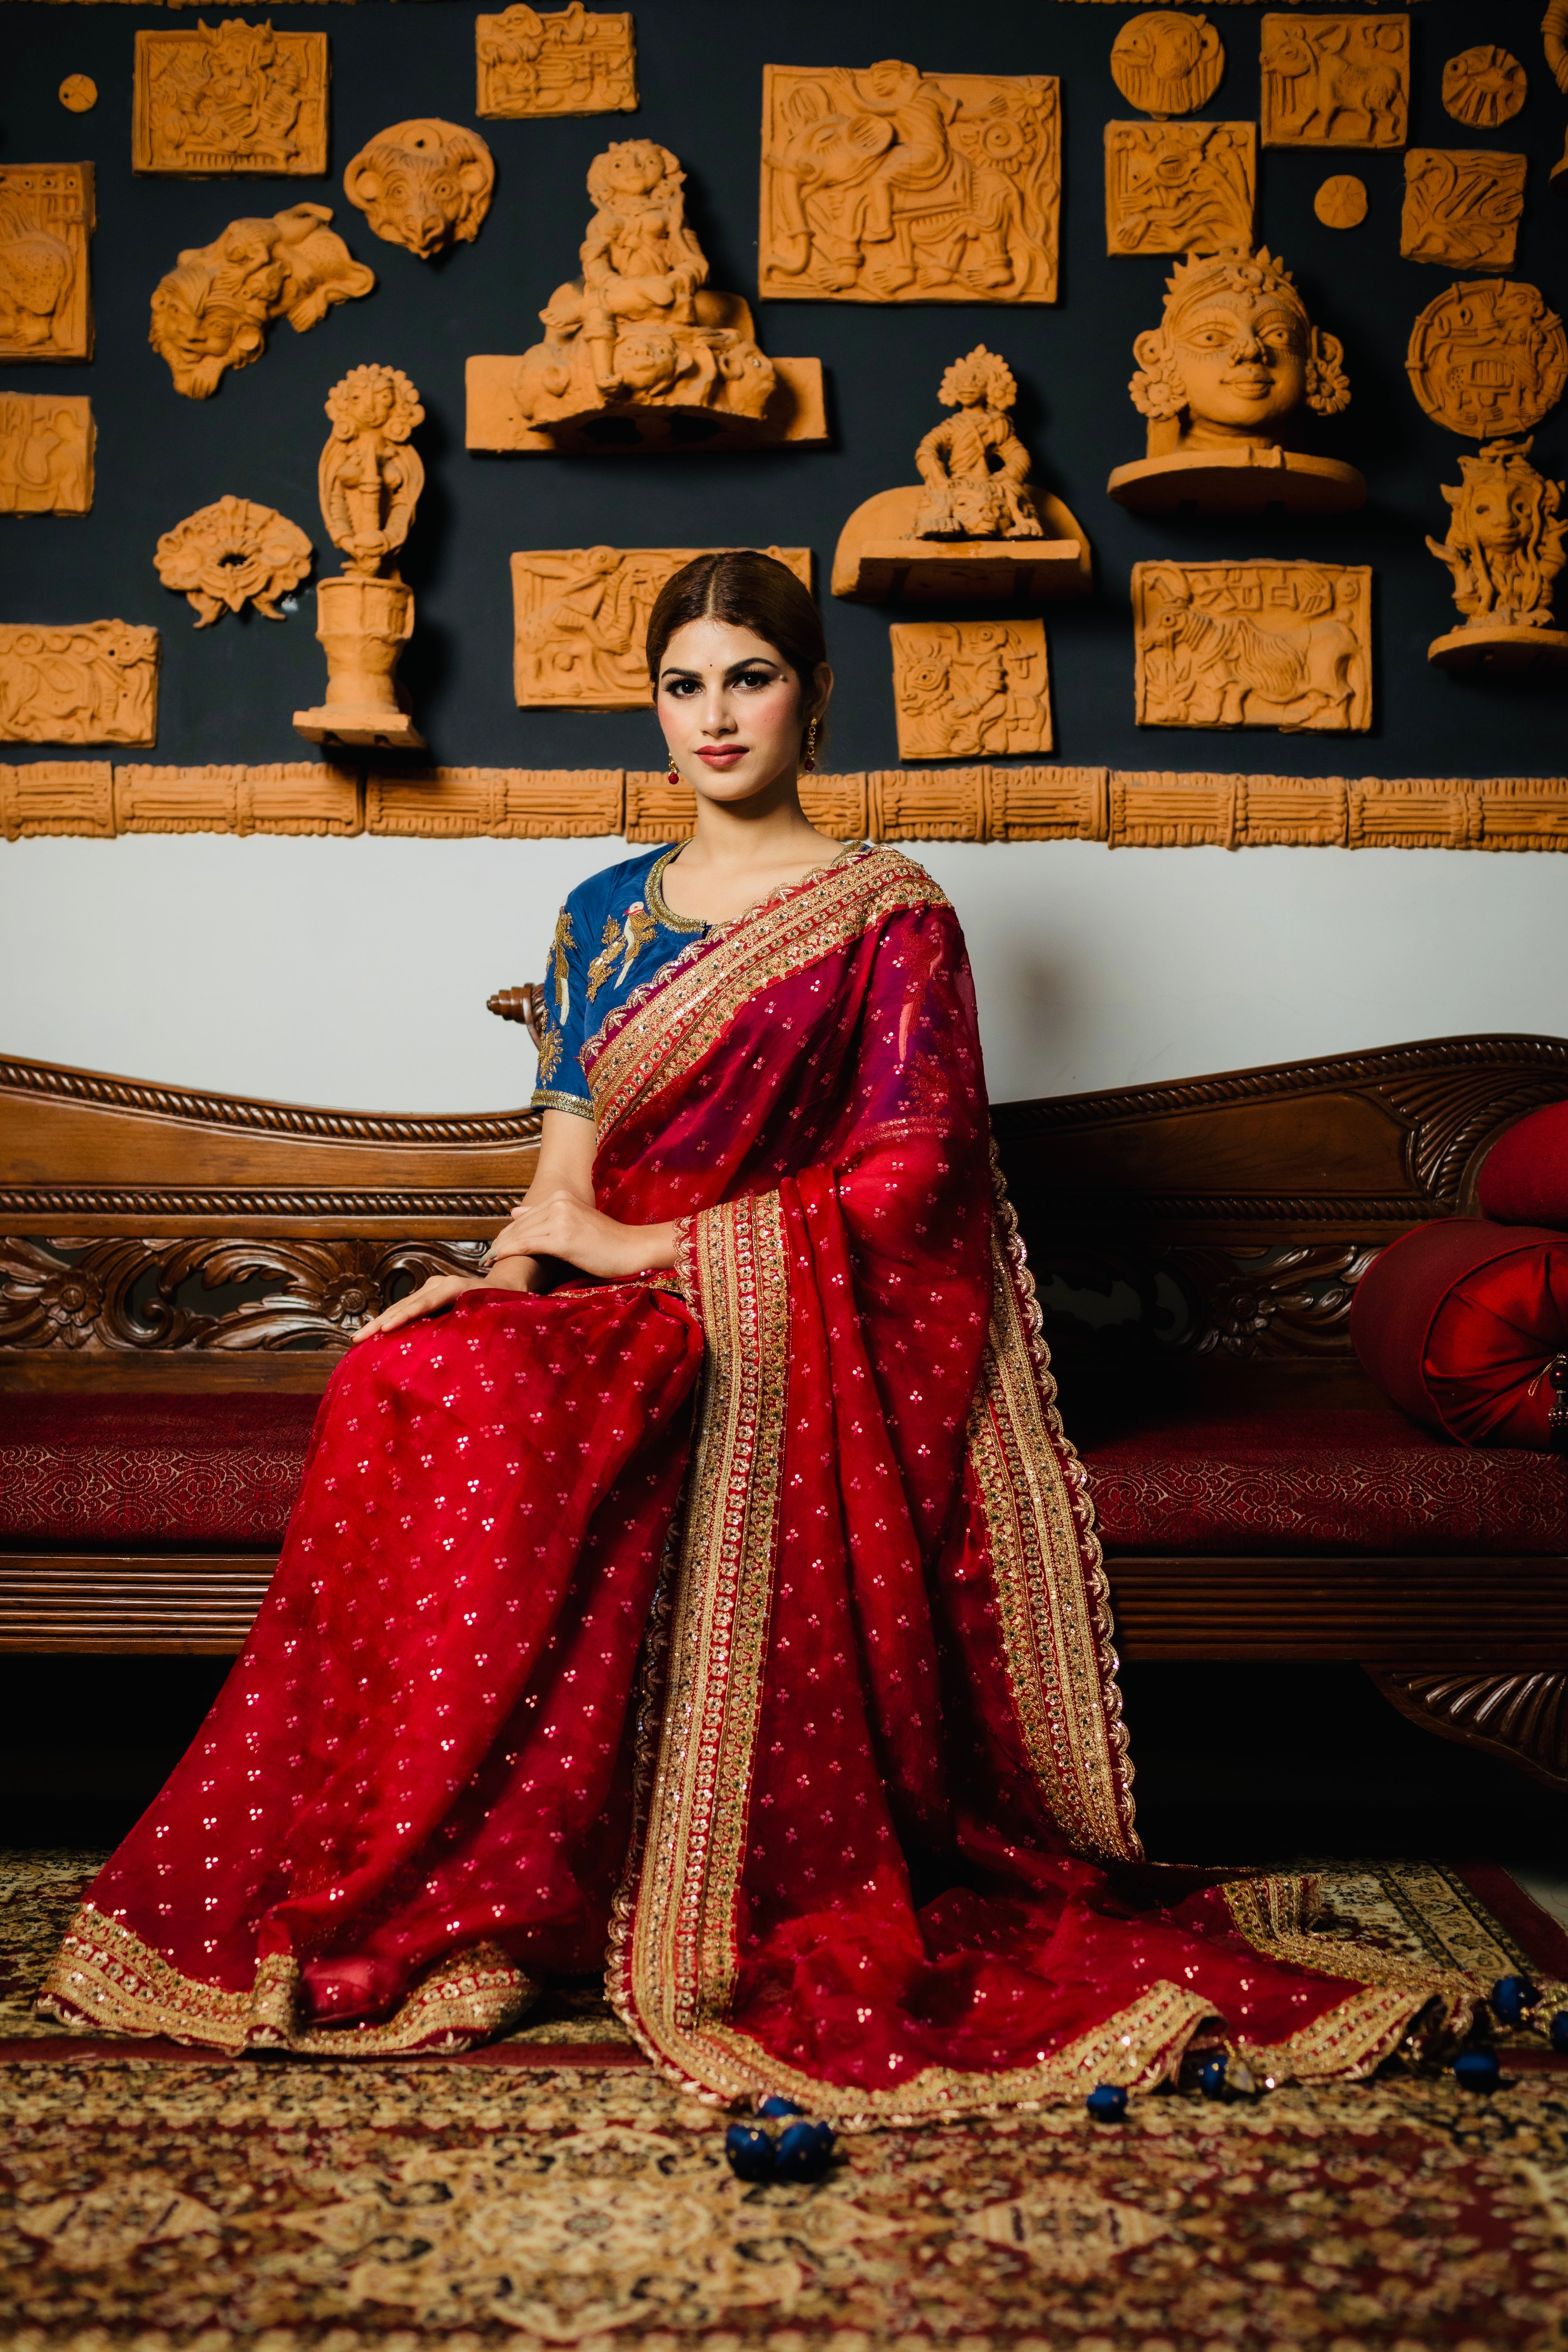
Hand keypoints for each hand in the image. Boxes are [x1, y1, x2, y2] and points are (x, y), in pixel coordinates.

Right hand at [351, 1259, 531, 1345]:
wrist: (506, 1288)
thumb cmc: (501, 1306)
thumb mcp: (490, 1316)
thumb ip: (471, 1325)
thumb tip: (454, 1349)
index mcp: (454, 1287)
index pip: (423, 1304)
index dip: (403, 1317)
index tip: (385, 1329)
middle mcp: (439, 1283)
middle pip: (405, 1304)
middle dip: (380, 1322)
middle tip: (358, 1339)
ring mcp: (432, 1286)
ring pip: (401, 1306)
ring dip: (380, 1323)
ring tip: (358, 1339)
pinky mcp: (428, 1293)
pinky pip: (405, 1308)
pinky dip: (389, 1320)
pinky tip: (374, 1334)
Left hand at [488, 1189, 674, 1280]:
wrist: (633, 1249)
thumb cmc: (606, 1242)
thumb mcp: (574, 1221)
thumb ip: (545, 1216)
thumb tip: (514, 1211)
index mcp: (561, 1198)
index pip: (524, 1217)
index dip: (505, 1233)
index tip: (491, 1247)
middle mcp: (559, 1203)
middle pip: (519, 1225)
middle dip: (499, 1242)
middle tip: (483, 1258)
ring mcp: (561, 1219)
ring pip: (520, 1234)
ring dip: (500, 1249)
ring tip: (486, 1262)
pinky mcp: (563, 1238)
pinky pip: (528, 1245)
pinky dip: (510, 1252)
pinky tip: (497, 1260)